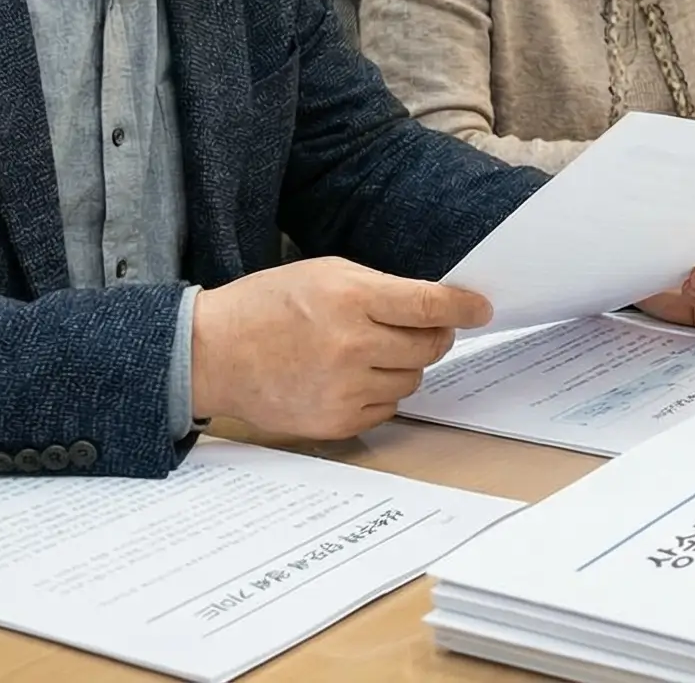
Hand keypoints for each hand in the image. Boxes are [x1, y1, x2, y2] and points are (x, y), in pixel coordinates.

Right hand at [189, 257, 489, 439]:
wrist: (213, 354)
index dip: (463, 307)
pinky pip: (387, 409)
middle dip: (431, 336)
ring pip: (412, 380)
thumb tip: (435, 306)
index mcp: (350, 299)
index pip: (429, 306)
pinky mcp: (336, 422)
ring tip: (369, 352)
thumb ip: (381, 288)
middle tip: (416, 329)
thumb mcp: (325, 273)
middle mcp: (351, 346)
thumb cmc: (269, 305)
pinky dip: (380, 393)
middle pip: (429, 347)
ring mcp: (344, 389)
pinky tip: (352, 377)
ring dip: (404, 366)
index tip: (480, 309)